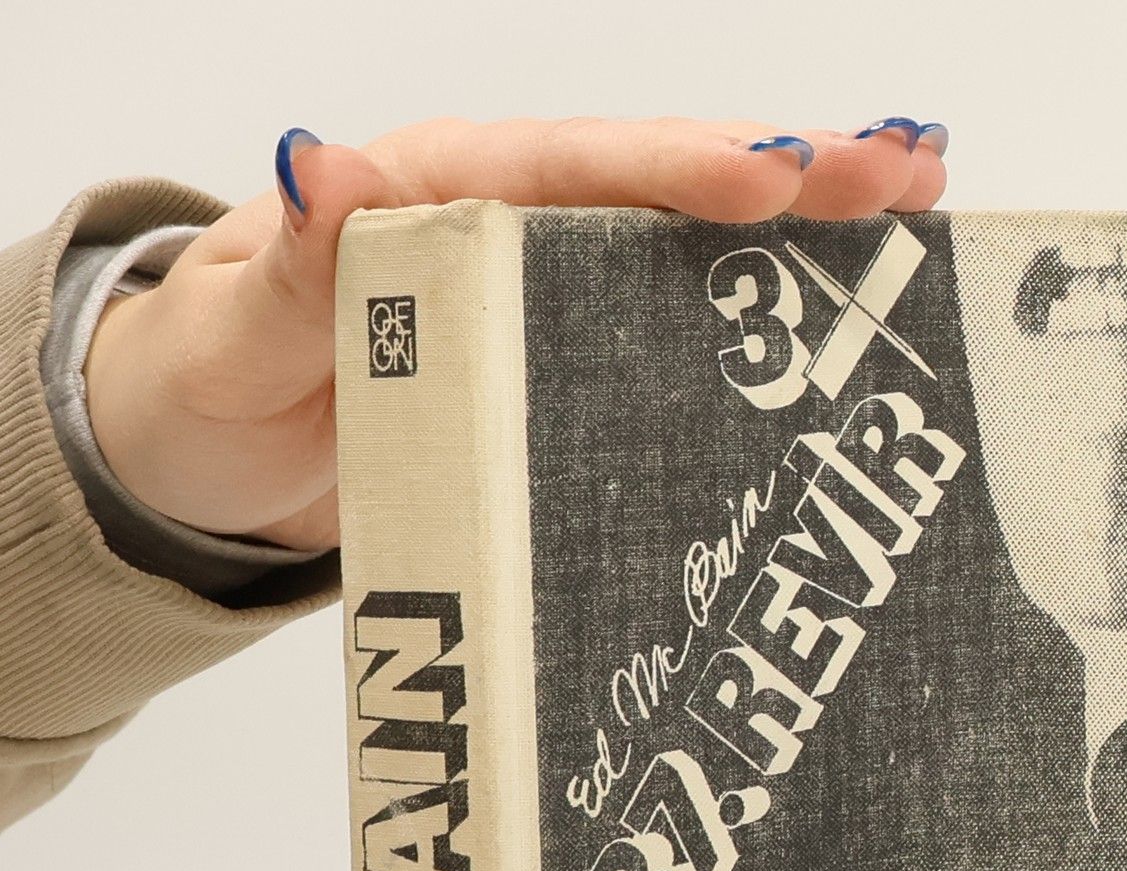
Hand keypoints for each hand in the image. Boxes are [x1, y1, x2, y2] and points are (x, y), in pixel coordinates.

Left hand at [84, 116, 949, 550]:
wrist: (208, 453)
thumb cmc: (216, 382)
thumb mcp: (235, 333)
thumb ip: (287, 264)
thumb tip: (323, 161)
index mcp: (431, 196)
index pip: (570, 167)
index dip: (676, 170)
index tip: (775, 174)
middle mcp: (502, 223)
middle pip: (658, 184)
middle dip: (789, 176)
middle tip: (909, 175)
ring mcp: (540, 290)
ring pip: (683, 244)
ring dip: (800, 231)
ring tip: (918, 213)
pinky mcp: (558, 357)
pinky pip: (666, 322)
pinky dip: (755, 310)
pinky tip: (842, 312)